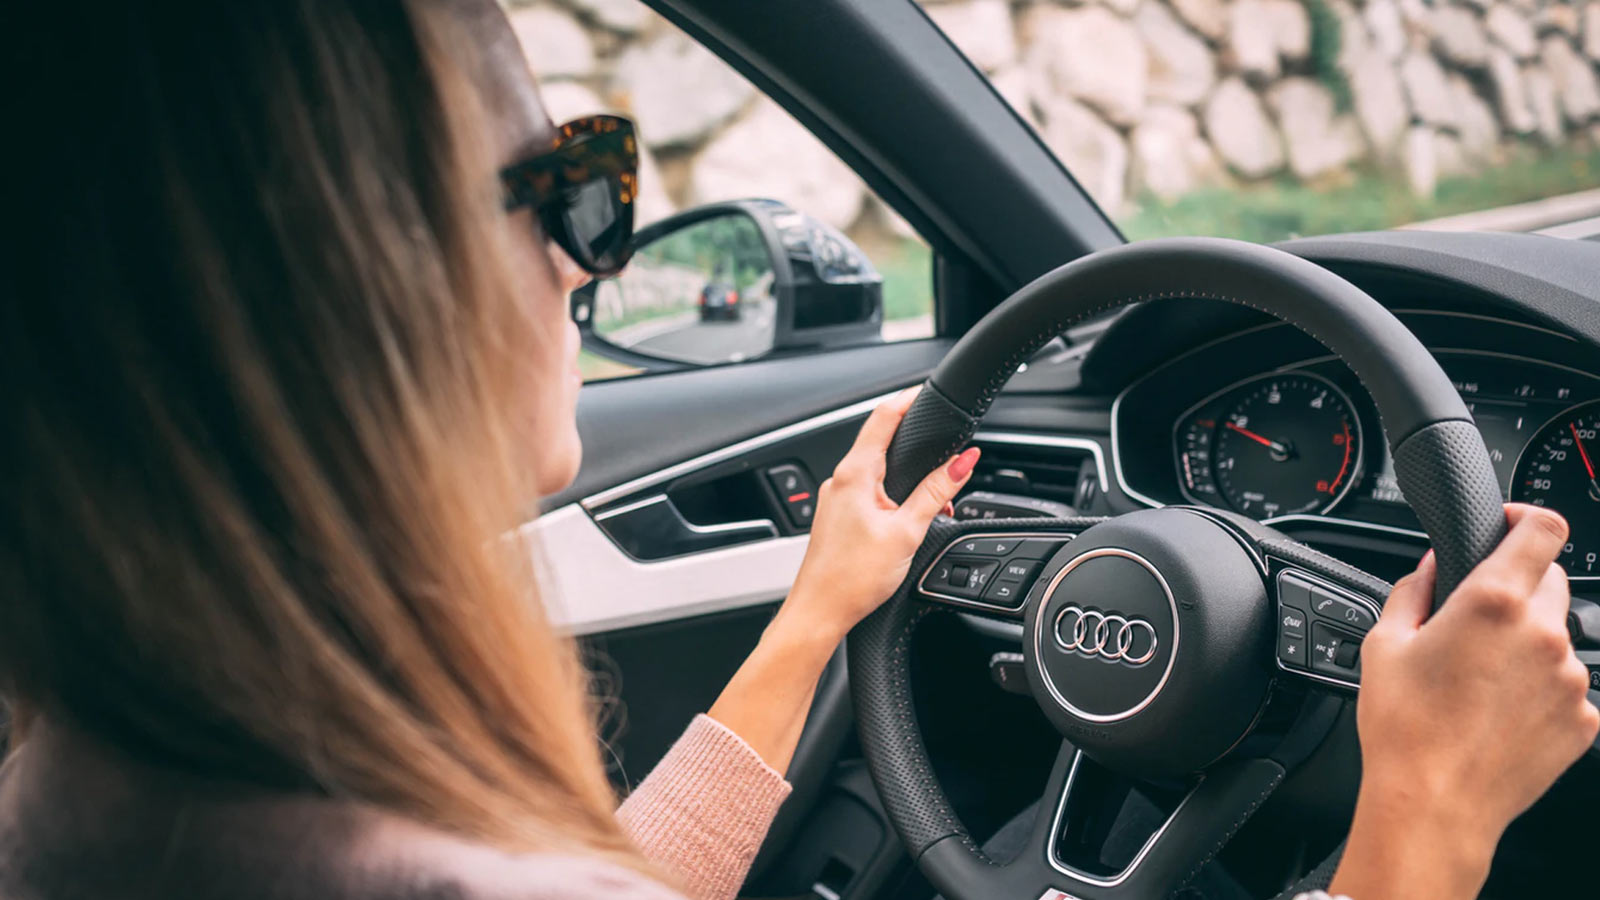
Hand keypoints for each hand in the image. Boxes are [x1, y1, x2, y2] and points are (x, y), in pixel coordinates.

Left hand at [707, 387, 975, 772]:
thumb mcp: (907, 531)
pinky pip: (868, 493)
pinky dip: (892, 496)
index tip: (928, 392)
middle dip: (915, 444)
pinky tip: (908, 519)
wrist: (819, 613)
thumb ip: (936, 492)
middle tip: (945, 449)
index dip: (908, 400)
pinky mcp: (838, 518)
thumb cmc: (852, 578)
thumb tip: (963, 462)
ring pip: (876, 471)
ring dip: (906, 477)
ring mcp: (836, 499)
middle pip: (881, 442)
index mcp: (854, 474)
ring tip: (935, 499)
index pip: (883, 417)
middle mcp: (840, 481)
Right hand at [1330, 504, 1598, 898]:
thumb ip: (1415, 589)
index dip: (1527, 517)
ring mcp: (1570, 679)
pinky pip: (1566, 685)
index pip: (1543, 529)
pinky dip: (1539, 687)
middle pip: (1551, 580)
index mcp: (1493, 602)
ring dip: (1527, 641)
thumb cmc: (1404, 728)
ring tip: (1480, 679)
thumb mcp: (1384, 643)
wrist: (1434, 805)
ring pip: (1557, 636)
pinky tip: (1498, 711)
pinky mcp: (1584, 719)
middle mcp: (1543, 635)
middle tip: (1476, 619)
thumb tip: (1434, 566)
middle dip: (1517, 585)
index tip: (1510, 525)